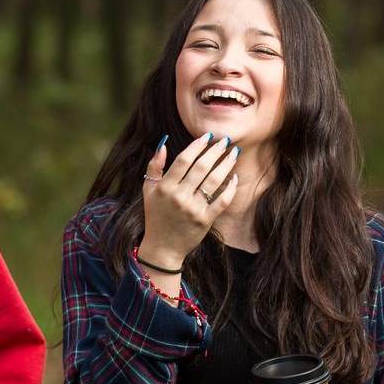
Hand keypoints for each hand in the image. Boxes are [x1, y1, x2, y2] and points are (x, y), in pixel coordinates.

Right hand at [138, 132, 240, 268]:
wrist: (162, 247)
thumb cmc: (155, 215)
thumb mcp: (148, 190)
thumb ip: (154, 167)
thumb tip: (164, 144)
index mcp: (165, 187)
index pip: (183, 160)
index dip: (196, 146)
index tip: (207, 136)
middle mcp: (179, 197)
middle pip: (201, 168)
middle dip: (215, 151)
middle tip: (225, 140)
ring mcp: (193, 209)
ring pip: (213, 181)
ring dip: (225, 165)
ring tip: (233, 153)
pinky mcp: (205, 220)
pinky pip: (222, 201)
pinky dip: (230, 188)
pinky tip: (234, 176)